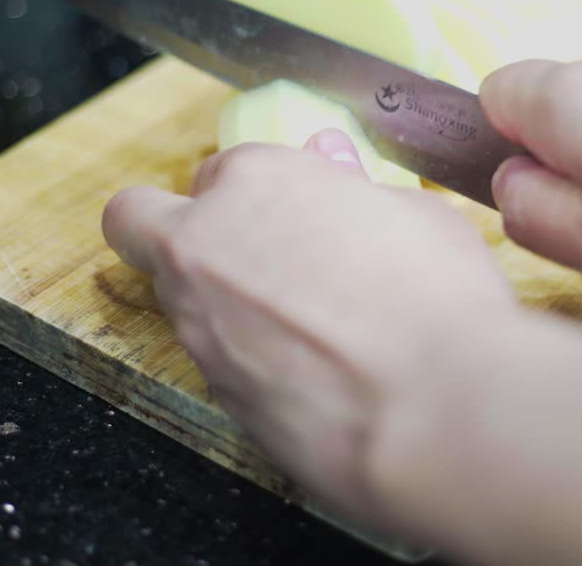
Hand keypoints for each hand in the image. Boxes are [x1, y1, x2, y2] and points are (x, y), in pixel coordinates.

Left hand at [100, 129, 517, 527]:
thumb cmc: (438, 299)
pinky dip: (247, 359)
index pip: (222, 169)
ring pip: (175, 295)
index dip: (259, 191)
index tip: (293, 210)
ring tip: (300, 325)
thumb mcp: (415, 216)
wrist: (434, 413)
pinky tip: (310, 373)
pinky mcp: (212, 391)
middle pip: (142, 220)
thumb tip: (333, 167)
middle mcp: (205, 245)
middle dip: (177, 228)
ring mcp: (198, 324)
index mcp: (256, 182)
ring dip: (216, 298)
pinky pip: (214, 358)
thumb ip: (355, 189)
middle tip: (243, 251)